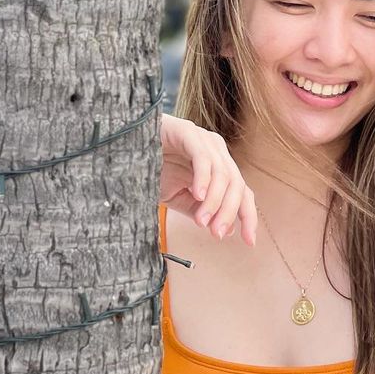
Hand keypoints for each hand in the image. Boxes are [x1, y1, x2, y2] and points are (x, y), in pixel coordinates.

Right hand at [159, 113, 257, 245]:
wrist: (125, 147)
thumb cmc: (153, 169)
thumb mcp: (178, 197)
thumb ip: (201, 211)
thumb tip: (227, 230)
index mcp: (219, 166)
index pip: (243, 192)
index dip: (248, 216)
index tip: (249, 242)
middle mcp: (217, 151)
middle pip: (236, 184)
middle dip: (229, 212)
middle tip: (216, 234)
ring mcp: (204, 139)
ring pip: (222, 174)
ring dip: (215, 201)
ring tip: (201, 221)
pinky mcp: (188, 132)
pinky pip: (203, 158)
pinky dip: (203, 179)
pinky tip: (197, 195)